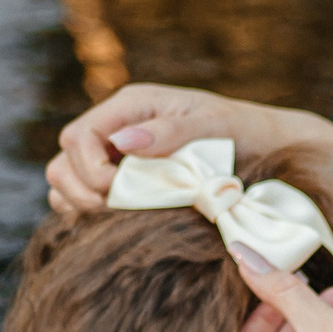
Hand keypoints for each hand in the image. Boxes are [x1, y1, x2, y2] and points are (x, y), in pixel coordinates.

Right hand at [45, 82, 332, 218]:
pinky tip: (118, 225)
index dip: (88, 168)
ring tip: (115, 219)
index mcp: (132, 106)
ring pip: (67, 181)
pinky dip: (91, 215)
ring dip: (81, 204)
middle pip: (65, 160)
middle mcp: (118, 129)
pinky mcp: (125, 182)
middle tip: (114, 212)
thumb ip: (171, 132)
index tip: (115, 192)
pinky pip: (86, 200)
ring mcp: (118, 157)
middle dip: (81, 190)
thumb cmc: (244, 130)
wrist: (267, 148)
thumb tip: (124, 142)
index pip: (78, 136)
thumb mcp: (214, 124)